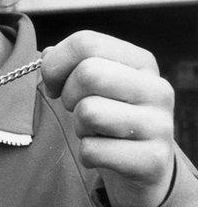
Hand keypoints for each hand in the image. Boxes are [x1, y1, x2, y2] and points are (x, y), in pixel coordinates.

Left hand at [41, 31, 175, 206]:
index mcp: (141, 61)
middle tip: (77, 109)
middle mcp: (158, 88)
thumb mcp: (94, 84)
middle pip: (88, 74)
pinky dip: (87, 155)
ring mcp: (160, 125)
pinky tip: (105, 153)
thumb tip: (46, 55)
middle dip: (68, 96)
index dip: (56, 64)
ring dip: (79, 126)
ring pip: (89, 112)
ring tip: (96, 131)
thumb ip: (69, 63)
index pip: (86, 42)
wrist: (143, 164)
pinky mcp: (153, 159)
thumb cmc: (109, 115)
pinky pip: (93, 150)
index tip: (54, 84)